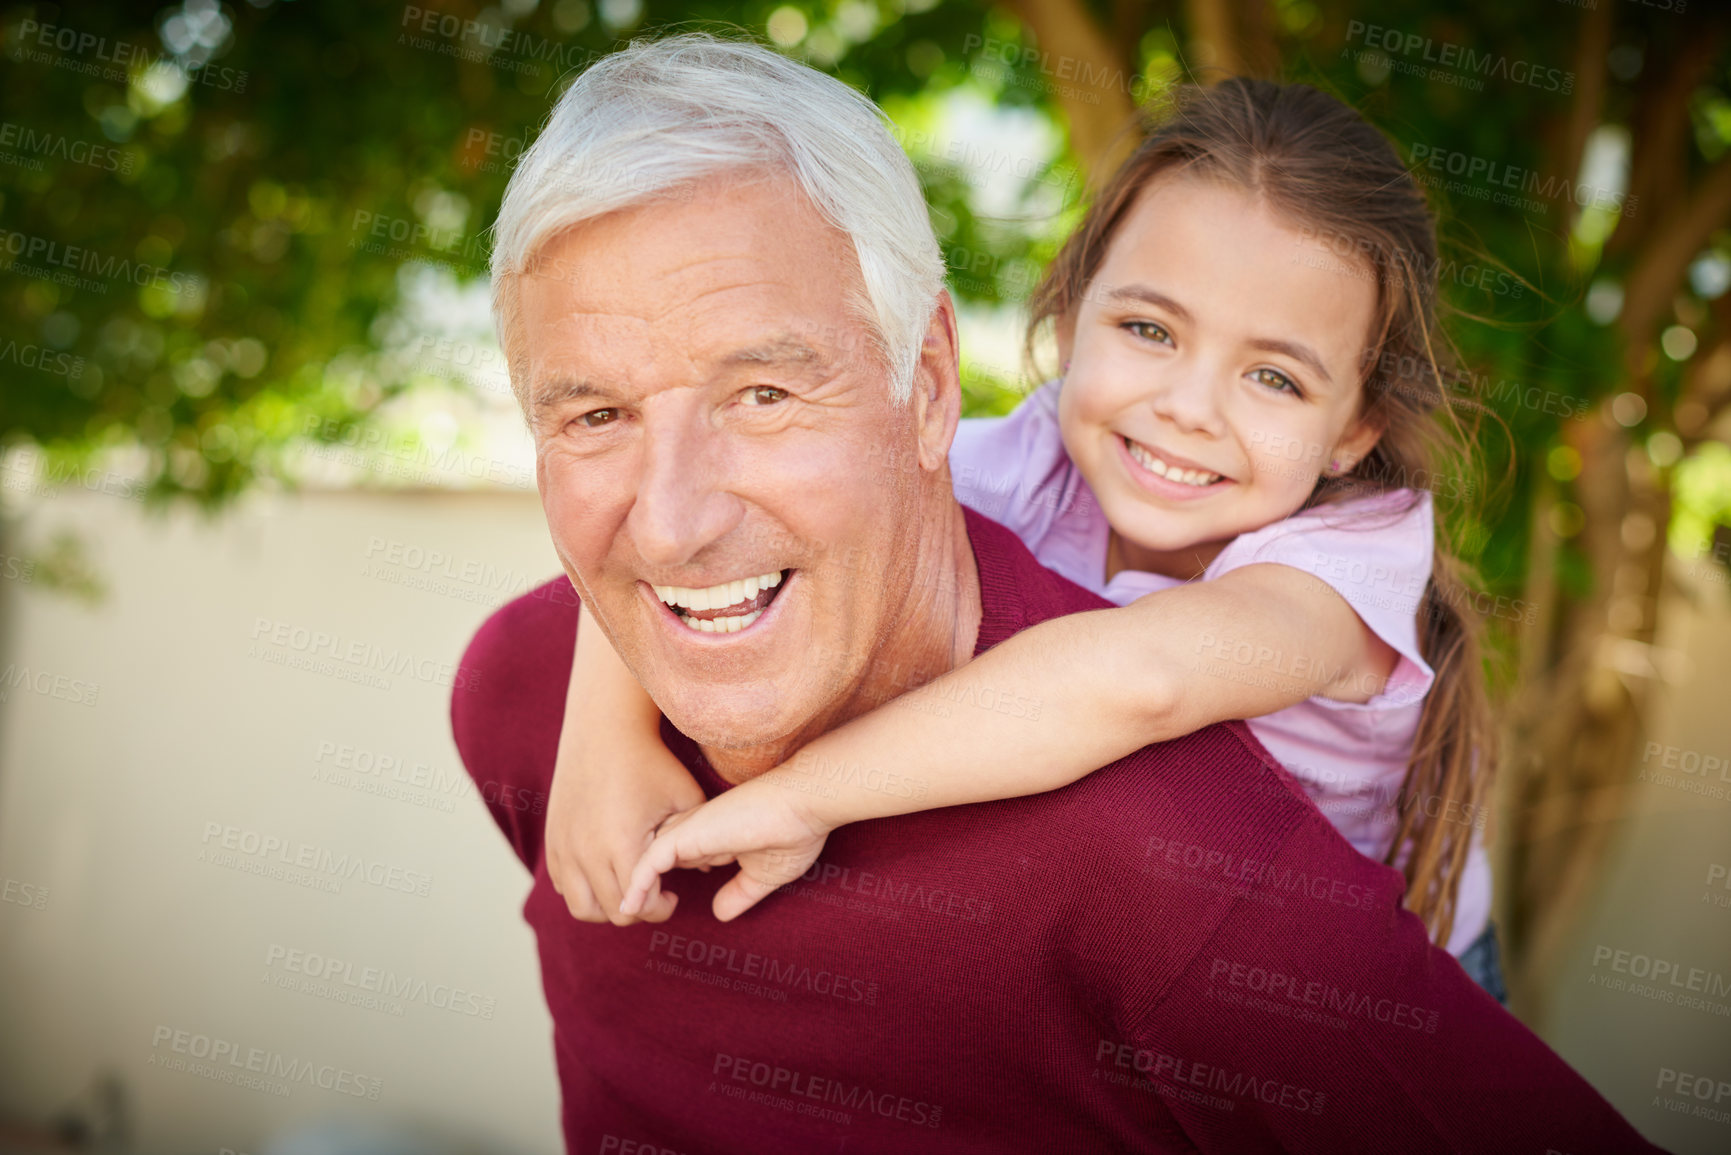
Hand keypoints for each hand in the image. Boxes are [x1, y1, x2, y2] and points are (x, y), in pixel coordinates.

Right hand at [546, 726, 705, 925]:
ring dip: (607, 906)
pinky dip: (583, 889)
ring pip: (581, 907)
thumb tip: (710, 869)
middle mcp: (587, 852)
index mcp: (621, 845)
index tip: (674, 896)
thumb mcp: (685, 798)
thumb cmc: (651, 763)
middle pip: (613, 912)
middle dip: (639, 909)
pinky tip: (605, 871)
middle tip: (656, 895)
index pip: (640, 905)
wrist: (605, 730)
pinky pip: (562, 885)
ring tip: (629, 888)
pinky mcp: (553, 839)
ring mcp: (565, 847)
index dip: (661, 908)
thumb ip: (700, 839)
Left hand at [621, 773, 830, 921]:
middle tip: (627, 911)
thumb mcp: (763, 874)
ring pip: (646, 858)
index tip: (656, 903)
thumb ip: (740, 892)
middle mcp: (696, 829)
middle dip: (640, 883)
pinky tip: (629, 906)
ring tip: (625, 913)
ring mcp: (690, 830)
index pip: (676, 856)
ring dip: (635, 887)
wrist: (806, 806)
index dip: (663, 878)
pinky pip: (649, 862)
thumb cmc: (795, 833)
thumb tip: (720, 913)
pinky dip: (637, 884)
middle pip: (654, 856)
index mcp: (713, 834)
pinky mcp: (688, 834)